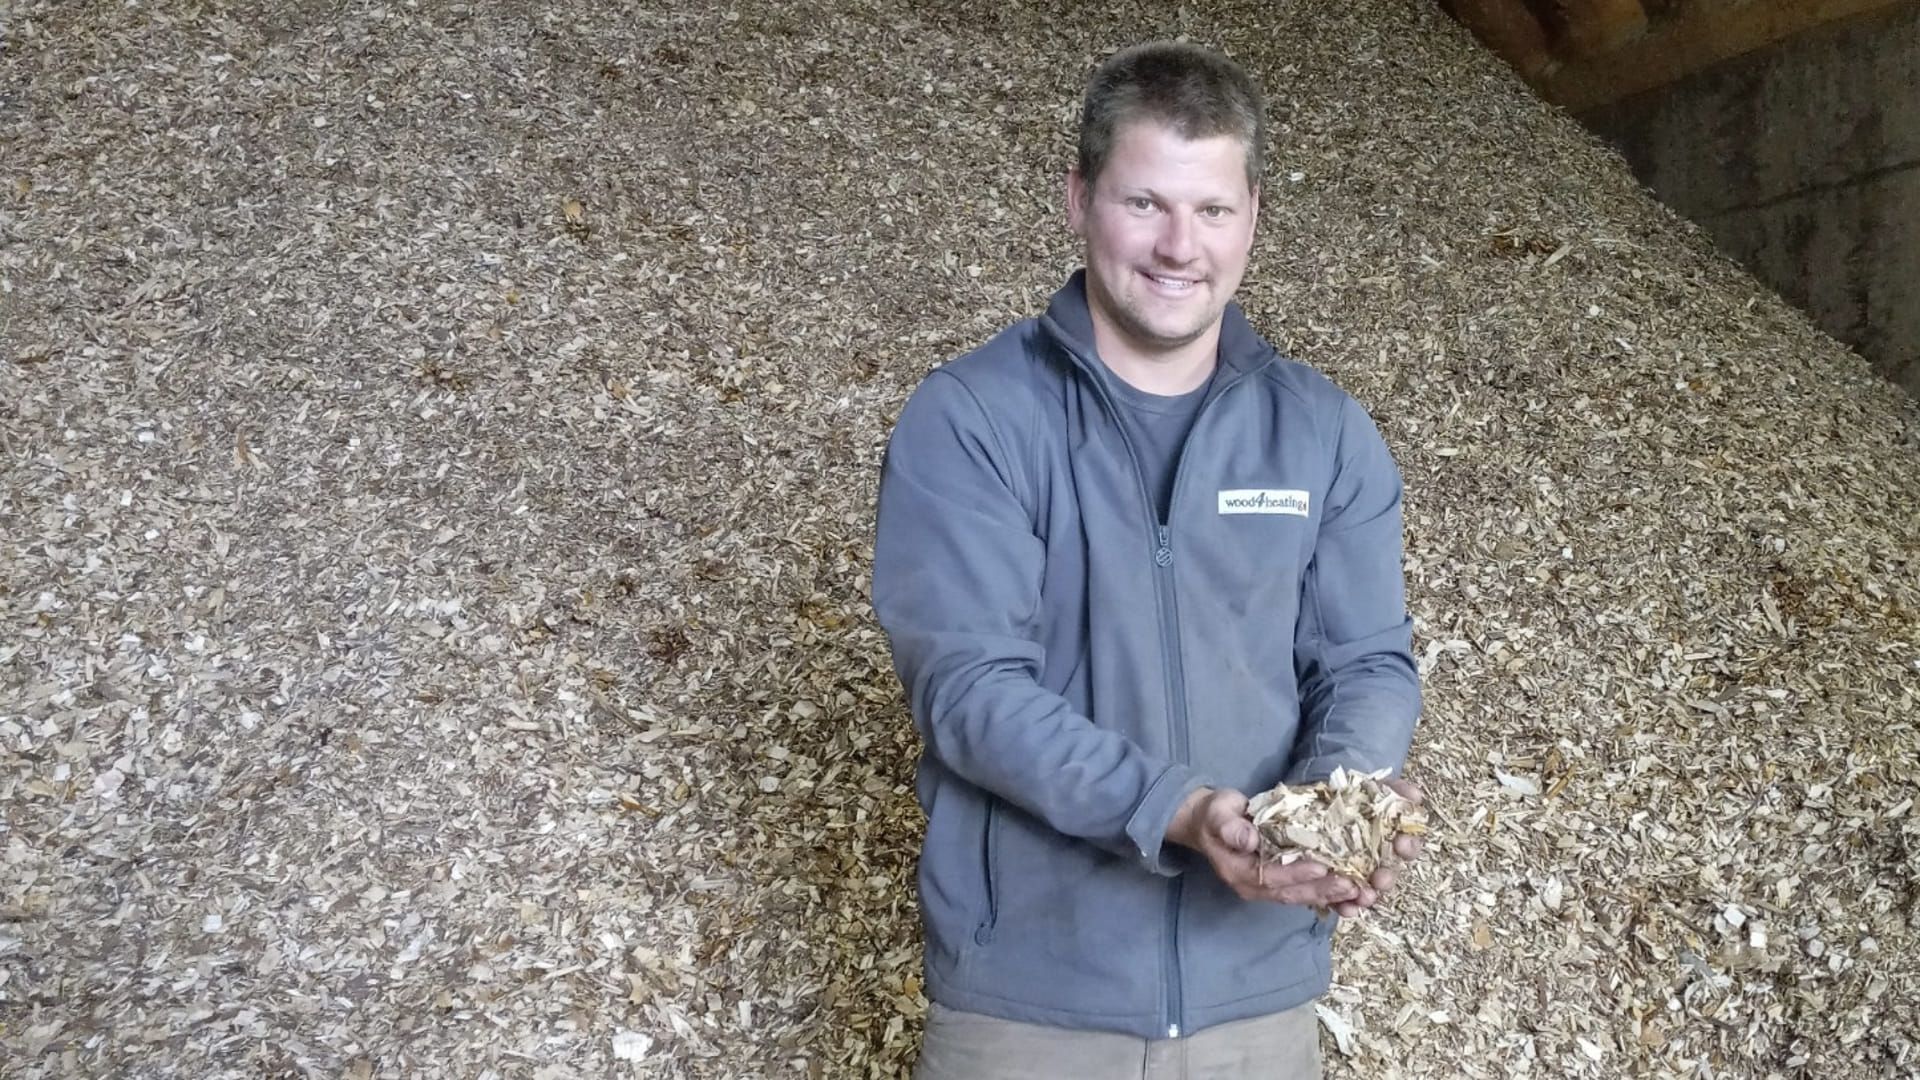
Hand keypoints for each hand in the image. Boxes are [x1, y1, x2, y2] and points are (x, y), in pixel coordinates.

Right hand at [1167, 787, 1361, 907]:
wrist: (1208, 823)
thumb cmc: (1215, 814)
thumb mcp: (1217, 813)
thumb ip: (1230, 827)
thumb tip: (1249, 839)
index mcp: (1238, 871)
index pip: (1270, 876)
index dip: (1297, 873)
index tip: (1322, 867)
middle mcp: (1253, 886)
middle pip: (1291, 893)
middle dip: (1323, 890)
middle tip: (1353, 886)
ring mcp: (1266, 888)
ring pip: (1301, 896)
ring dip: (1331, 896)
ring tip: (1359, 893)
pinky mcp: (1279, 883)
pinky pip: (1305, 893)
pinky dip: (1328, 895)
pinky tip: (1350, 894)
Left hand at [1328, 777, 1425, 917]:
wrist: (1299, 813)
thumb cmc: (1338, 801)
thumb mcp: (1361, 789)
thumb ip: (1388, 791)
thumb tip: (1414, 794)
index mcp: (1385, 835)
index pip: (1406, 844)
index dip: (1409, 846)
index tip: (1402, 844)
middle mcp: (1374, 859)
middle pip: (1388, 873)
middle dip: (1387, 877)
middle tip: (1380, 879)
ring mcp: (1355, 876)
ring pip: (1368, 891)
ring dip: (1368, 895)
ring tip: (1363, 896)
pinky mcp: (1333, 889)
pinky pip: (1343, 902)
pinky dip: (1346, 906)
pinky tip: (1347, 908)